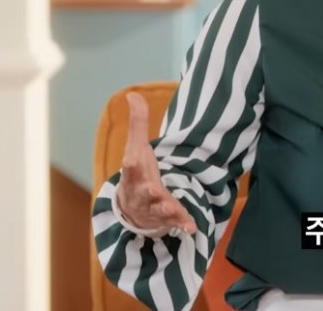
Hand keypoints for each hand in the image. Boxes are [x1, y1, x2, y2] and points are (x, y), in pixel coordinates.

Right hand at [115, 92, 196, 234]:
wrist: (131, 210)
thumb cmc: (137, 173)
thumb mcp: (136, 148)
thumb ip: (138, 122)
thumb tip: (132, 94)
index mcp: (134, 173)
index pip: (131, 165)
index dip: (132, 161)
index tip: (135, 155)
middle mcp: (142, 191)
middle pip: (146, 191)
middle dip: (151, 192)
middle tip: (157, 191)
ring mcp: (154, 206)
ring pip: (160, 209)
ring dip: (168, 210)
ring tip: (174, 209)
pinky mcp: (166, 218)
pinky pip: (174, 222)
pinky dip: (182, 225)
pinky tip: (192, 227)